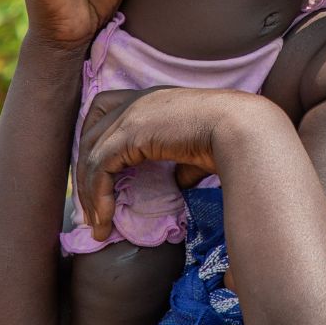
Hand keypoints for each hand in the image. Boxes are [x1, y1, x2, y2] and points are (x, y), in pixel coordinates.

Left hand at [75, 87, 281, 240]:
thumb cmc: (230, 138)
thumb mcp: (198, 151)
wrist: (241, 129)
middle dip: (84, 173)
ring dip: (88, 192)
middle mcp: (136, 101)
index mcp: (151, 100)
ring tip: (96, 224)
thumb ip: (182, 163)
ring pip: (89, 153)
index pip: (105, 112)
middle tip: (90, 208)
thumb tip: (178, 182)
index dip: (95, 144)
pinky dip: (97, 195)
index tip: (98, 180)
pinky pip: (100, 167)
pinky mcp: (129, 133)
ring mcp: (131, 114)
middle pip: (89, 133)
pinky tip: (105, 218)